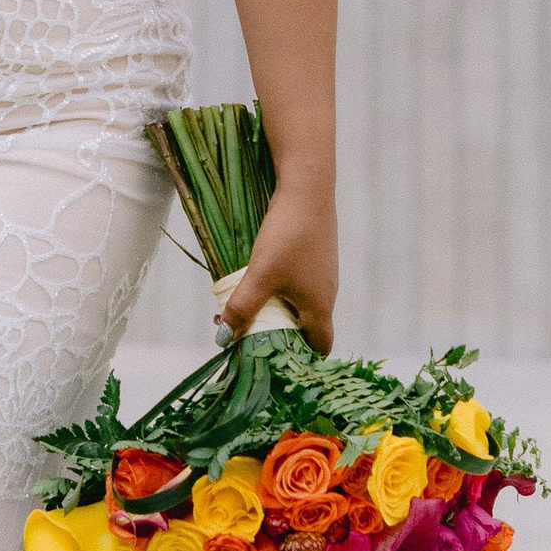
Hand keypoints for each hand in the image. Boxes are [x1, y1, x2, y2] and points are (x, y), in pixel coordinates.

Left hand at [219, 193, 335, 352]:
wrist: (307, 189)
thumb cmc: (287, 237)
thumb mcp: (260, 276)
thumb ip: (242, 308)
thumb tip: (224, 339)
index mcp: (320, 307)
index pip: (320, 347)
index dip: (301, 360)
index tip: (274, 362)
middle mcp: (326, 294)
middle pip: (307, 328)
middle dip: (278, 335)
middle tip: (248, 333)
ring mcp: (322, 274)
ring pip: (300, 304)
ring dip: (276, 310)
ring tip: (246, 306)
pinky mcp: (315, 256)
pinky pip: (298, 284)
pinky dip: (280, 290)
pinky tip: (259, 279)